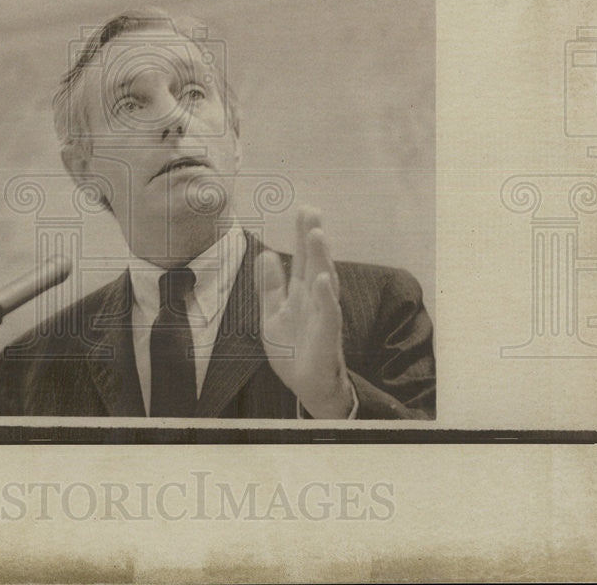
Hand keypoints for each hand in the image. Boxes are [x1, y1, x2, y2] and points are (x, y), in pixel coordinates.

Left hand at [255, 206, 353, 417]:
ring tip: (317, 234)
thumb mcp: (272, 315)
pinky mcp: (327, 339)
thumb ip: (270, 287)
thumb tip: (267, 254)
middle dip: (314, 237)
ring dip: (322, 259)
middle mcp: (316, 300)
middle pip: (316, 263)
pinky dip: (326, 297)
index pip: (304, 258)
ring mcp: (323, 318)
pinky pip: (329, 315)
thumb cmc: (294, 351)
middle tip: (311, 210)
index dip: (303, 235)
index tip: (305, 208)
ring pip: (325, 283)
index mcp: (302, 293)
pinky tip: (322, 279)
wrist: (307, 387)